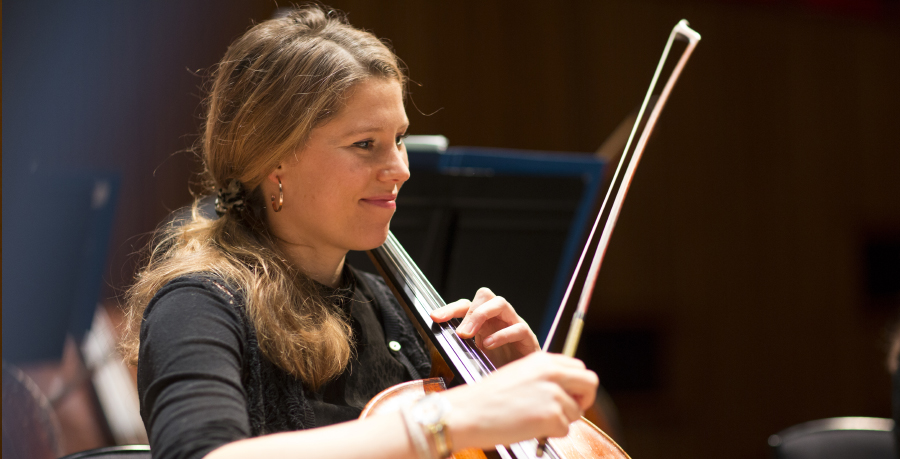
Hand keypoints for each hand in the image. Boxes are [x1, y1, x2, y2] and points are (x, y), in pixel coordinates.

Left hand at [431, 287, 539, 366]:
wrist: (521, 387)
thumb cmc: (497, 371)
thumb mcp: (473, 361)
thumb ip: (459, 356)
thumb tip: (438, 365)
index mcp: (483, 322)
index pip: (466, 306)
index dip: (450, 309)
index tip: (435, 317)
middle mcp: (498, 319)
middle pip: (485, 295)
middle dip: (469, 311)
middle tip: (460, 332)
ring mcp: (514, 325)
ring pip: (500, 303)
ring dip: (481, 315)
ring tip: (468, 334)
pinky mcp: (528, 338)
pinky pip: (517, 328)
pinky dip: (502, 335)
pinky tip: (489, 345)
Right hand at [442, 352, 598, 450]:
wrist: (470, 412)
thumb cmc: (488, 398)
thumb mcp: (520, 375)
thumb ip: (545, 378)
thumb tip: (566, 392)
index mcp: (543, 360)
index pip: (579, 368)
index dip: (578, 385)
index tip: (571, 396)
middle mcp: (552, 373)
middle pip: (590, 382)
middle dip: (584, 399)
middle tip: (570, 411)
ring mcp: (554, 394)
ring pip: (576, 412)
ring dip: (560, 421)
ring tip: (533, 420)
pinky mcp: (552, 416)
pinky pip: (564, 430)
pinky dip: (549, 434)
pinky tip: (529, 427)